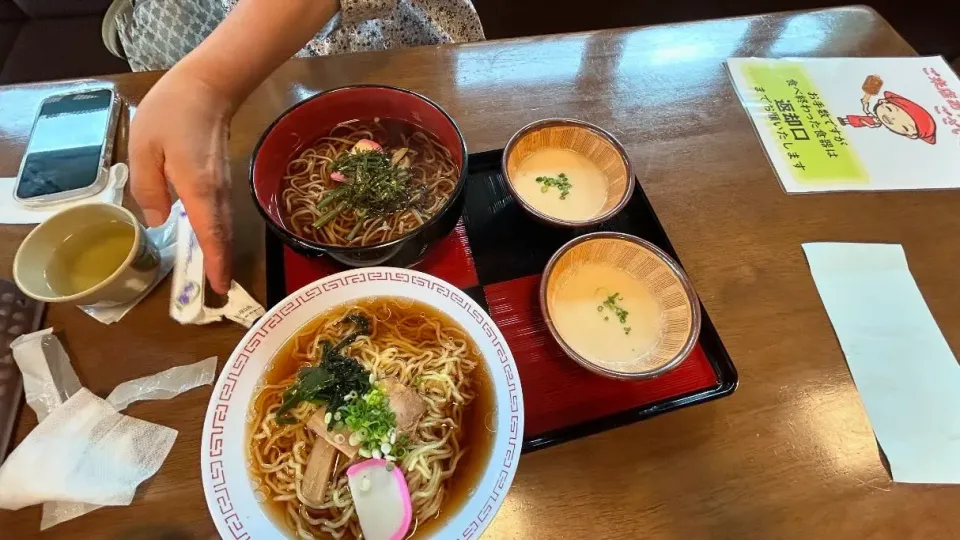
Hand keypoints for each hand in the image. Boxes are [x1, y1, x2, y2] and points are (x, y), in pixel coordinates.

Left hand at [129, 66, 233, 293]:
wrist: (208, 86)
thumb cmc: (173, 113)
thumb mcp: (144, 148)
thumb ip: (148, 188)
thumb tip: (158, 221)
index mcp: (197, 189)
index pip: (210, 234)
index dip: (215, 263)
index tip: (217, 288)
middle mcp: (215, 193)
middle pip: (222, 235)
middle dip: (220, 263)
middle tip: (216, 290)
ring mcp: (222, 185)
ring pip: (223, 225)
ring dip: (219, 250)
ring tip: (212, 272)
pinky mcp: (220, 177)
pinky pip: (220, 213)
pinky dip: (217, 232)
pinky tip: (208, 239)